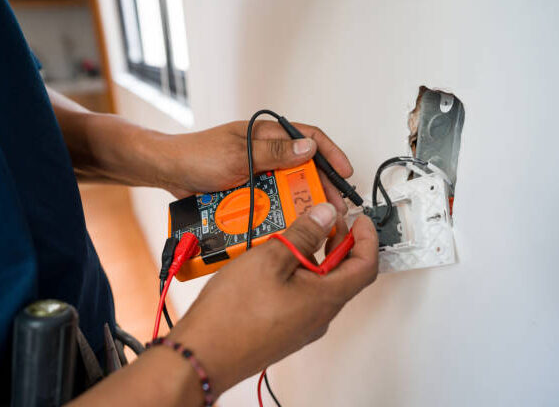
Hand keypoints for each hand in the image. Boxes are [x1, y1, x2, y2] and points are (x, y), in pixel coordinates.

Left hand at [150, 120, 353, 213]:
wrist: (170, 173)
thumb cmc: (198, 155)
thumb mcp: (239, 153)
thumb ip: (275, 152)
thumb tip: (309, 149)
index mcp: (267, 135)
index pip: (308, 137)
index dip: (331, 153)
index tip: (345, 172)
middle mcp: (266, 152)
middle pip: (304, 167)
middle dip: (321, 185)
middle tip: (334, 205)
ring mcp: (258, 172)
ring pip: (288, 186)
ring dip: (301, 200)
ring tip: (314, 218)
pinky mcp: (249, 190)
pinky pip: (270, 200)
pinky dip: (279, 210)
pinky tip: (287, 222)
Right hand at [166, 203, 377, 394]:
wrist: (203, 355)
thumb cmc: (233, 315)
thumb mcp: (271, 259)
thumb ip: (303, 235)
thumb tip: (325, 217)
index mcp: (325, 298)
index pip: (365, 265)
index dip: (367, 239)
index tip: (360, 220)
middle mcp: (319, 315)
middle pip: (343, 274)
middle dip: (337, 242)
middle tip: (323, 220)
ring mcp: (301, 325)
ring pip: (319, 284)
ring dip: (313, 257)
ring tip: (291, 236)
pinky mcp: (283, 328)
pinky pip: (301, 296)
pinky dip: (297, 273)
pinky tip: (273, 262)